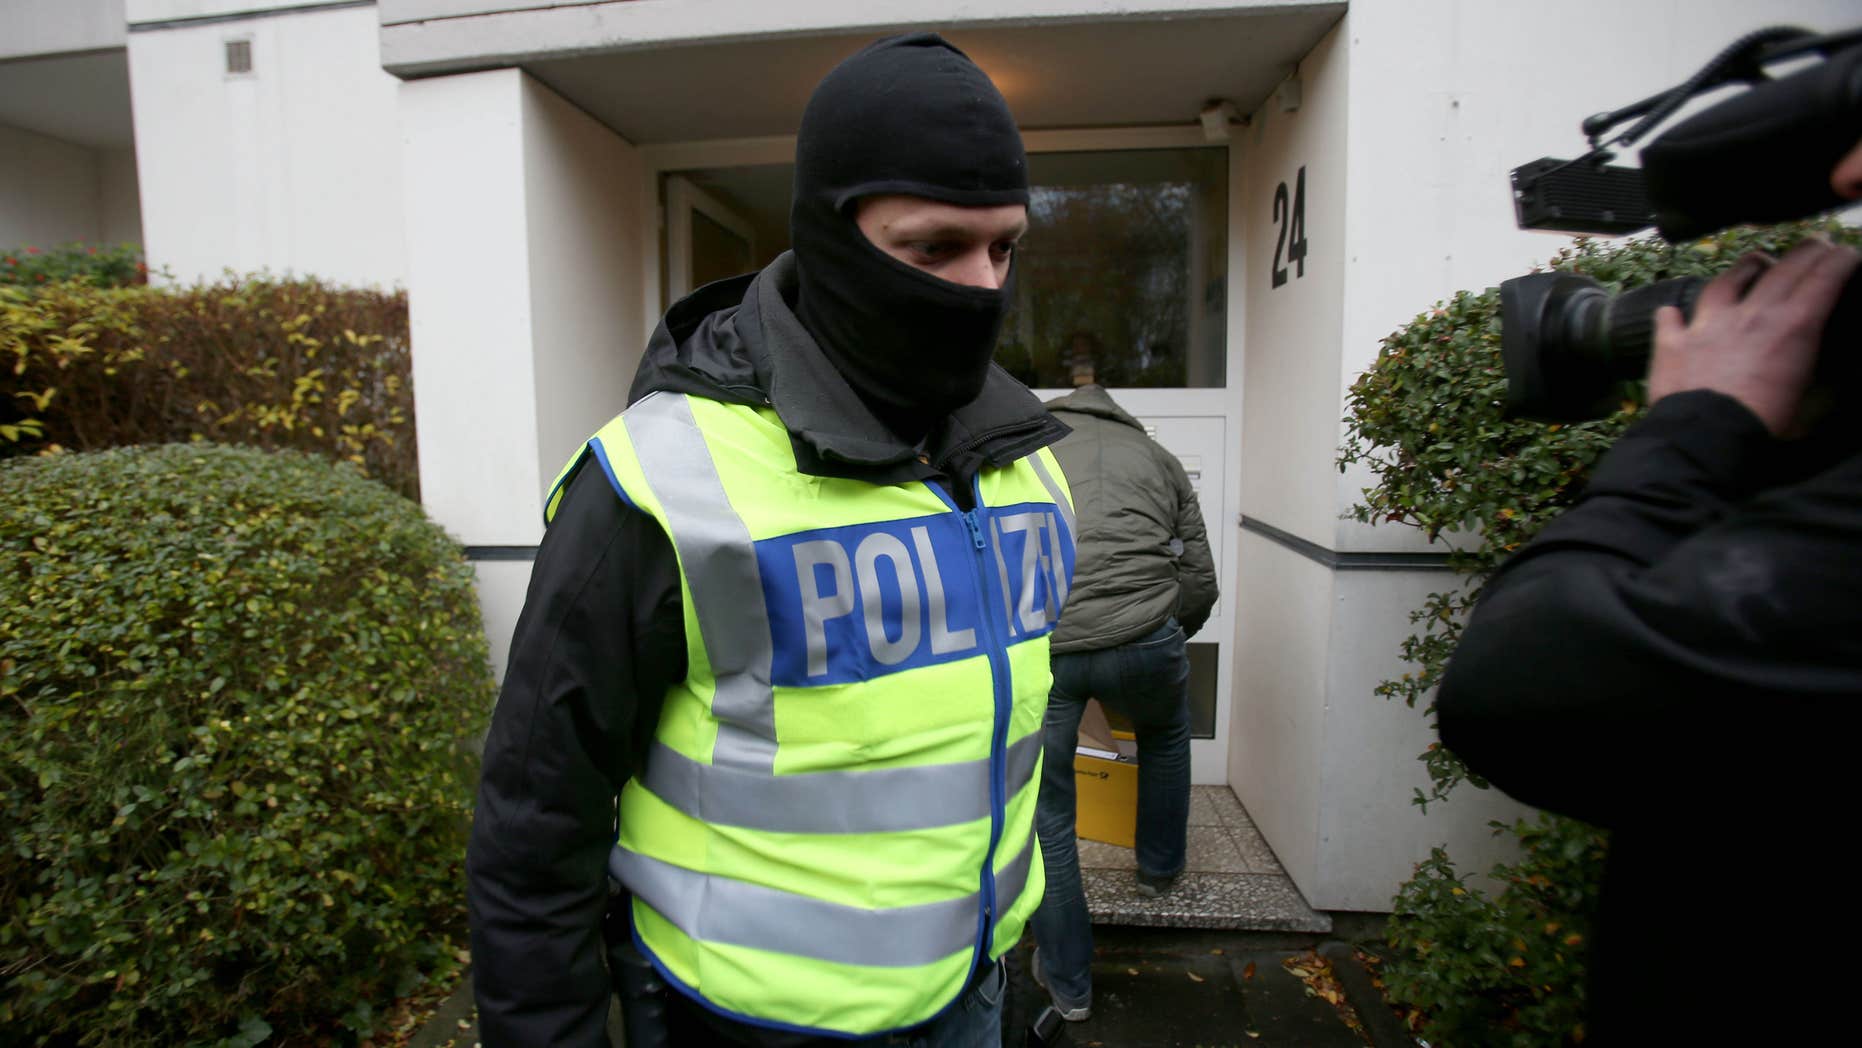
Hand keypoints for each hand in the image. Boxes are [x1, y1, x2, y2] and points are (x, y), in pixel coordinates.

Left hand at [1648, 238, 1859, 435]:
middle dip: (1807, 251)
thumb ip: (1823, 385)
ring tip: (1757, 260)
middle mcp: (1751, 315)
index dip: (1841, 260)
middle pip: (1784, 268)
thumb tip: (1830, 382)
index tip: (1849, 253)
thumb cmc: (1762, 425)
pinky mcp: (1673, 343)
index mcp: (1792, 327)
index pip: (1825, 278)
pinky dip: (1672, 314)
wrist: (1704, 437)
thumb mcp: (1810, 406)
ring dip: (1746, 266)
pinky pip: (1669, 318)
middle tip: (1818, 245)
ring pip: (1728, 279)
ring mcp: (1708, 324)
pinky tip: (1671, 312)